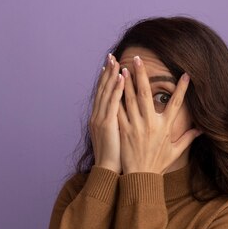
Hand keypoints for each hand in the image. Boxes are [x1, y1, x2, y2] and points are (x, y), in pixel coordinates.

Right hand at [88, 53, 124, 173]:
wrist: (110, 172)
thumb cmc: (118, 158)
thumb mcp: (117, 138)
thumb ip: (122, 124)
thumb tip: (130, 118)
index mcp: (100, 119)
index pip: (104, 95)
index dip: (106, 79)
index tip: (111, 66)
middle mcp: (98, 116)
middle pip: (102, 89)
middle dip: (107, 72)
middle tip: (111, 55)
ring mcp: (101, 119)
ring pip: (106, 93)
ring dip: (111, 75)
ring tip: (116, 60)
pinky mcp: (106, 124)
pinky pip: (112, 103)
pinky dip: (116, 89)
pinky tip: (121, 77)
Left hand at [117, 56, 201, 174]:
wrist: (140, 178)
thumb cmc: (157, 165)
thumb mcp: (175, 152)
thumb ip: (188, 138)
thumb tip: (201, 130)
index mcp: (165, 127)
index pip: (176, 104)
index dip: (182, 89)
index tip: (185, 74)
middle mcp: (150, 124)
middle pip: (146, 94)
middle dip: (143, 74)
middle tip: (139, 59)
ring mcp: (136, 126)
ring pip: (130, 99)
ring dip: (127, 82)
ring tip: (124, 66)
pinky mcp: (123, 131)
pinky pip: (119, 111)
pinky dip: (116, 98)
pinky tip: (113, 87)